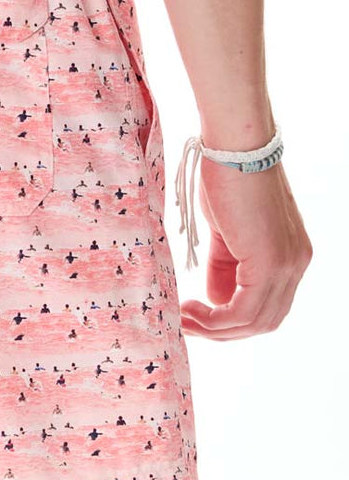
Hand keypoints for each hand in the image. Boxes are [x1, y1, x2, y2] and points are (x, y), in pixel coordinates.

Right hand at [179, 156, 311, 339]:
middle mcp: (296, 264)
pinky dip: (215, 319)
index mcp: (290, 255)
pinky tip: (191, 310)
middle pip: (264, 321)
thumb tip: (215, 298)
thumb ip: (225, 265)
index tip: (196, 315)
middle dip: (222, 331)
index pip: (267, 306)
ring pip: (254, 321)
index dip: (231, 319)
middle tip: (187, 324)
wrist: (236, 148)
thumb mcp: (225, 231)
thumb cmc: (227, 178)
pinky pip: (243, 311)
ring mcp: (286, 265)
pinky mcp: (269, 263)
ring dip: (215, 329)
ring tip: (184, 319)